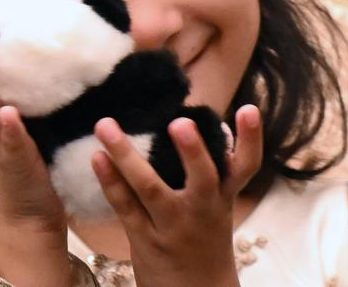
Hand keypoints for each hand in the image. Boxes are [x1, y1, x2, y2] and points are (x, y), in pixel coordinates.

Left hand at [92, 105, 263, 286]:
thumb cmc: (204, 239)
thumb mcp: (217, 205)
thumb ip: (209, 170)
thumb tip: (196, 122)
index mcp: (223, 197)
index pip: (246, 166)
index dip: (250, 138)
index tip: (249, 109)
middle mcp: (202, 210)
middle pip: (202, 178)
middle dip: (193, 151)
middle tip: (180, 122)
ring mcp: (172, 225)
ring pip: (150, 187)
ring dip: (126, 155)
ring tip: (106, 125)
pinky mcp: (145, 239)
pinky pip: (125, 206)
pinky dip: (110, 181)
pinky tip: (97, 157)